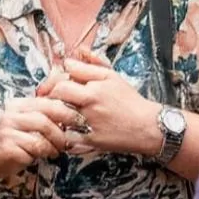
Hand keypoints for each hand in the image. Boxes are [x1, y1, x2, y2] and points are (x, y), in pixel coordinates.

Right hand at [0, 97, 73, 180]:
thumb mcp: (27, 122)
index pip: (47, 103)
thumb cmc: (14, 139)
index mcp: (19, 105)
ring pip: (41, 135)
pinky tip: (45, 155)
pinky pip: (34, 150)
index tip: (79, 121)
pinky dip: (44, 153)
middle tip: (68, 140)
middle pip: (45, 119)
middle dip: (61, 131)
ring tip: (56, 150)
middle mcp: (12, 115)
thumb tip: (73, 113)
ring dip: (54, 145)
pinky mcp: (8, 147)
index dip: (66, 112)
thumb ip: (44, 115)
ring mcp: (8, 131)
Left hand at [41, 48, 162, 155]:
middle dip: (51, 98)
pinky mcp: (91, 142)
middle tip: (50, 100)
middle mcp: (90, 105)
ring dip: (53, 116)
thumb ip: (91, 65)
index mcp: (94, 88)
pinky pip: (67, 139)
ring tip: (55, 115)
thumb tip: (73, 56)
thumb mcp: (113, 77)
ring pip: (58, 119)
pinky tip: (64, 131)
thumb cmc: (129, 101)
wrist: (148, 126)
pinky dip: (62, 135)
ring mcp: (90, 124)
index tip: (55, 87)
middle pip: (57, 97)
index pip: (62, 81)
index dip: (54, 83)